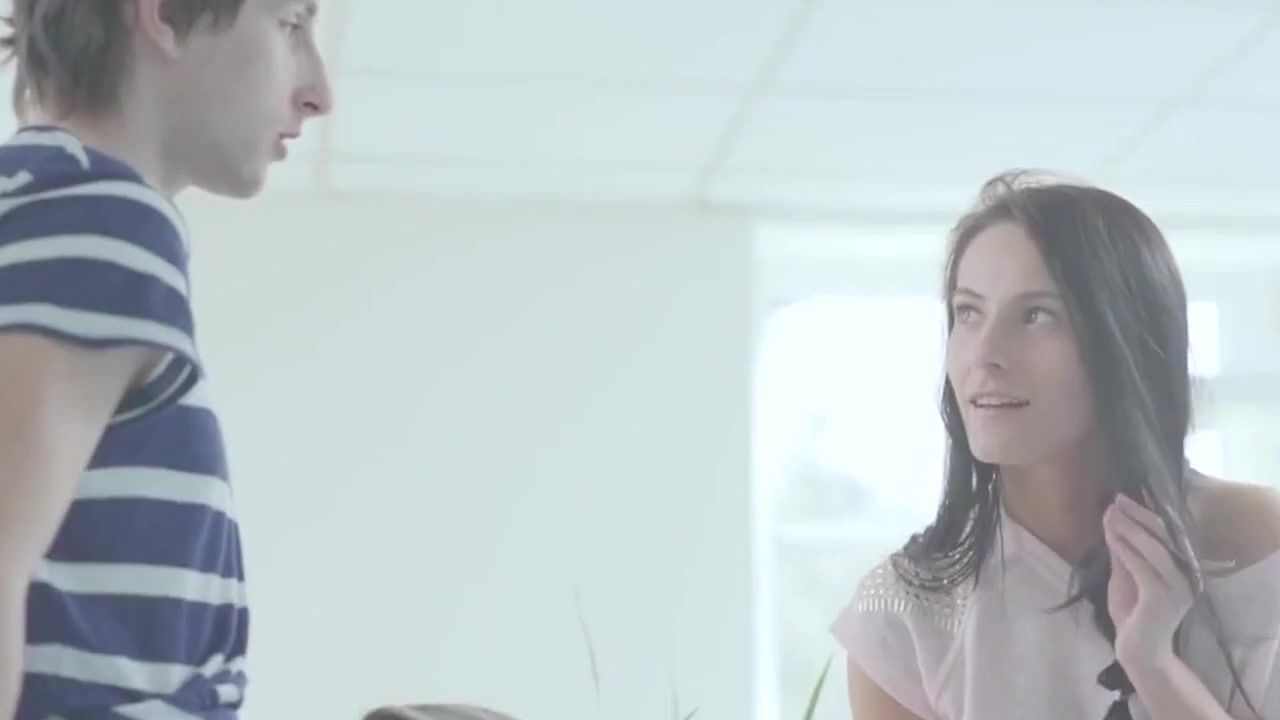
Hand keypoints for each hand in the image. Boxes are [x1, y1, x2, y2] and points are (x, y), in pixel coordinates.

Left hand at [1103, 494, 1194, 673]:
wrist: (1138, 649)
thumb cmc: (1132, 612)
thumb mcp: (1124, 575)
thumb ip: (1123, 551)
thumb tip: (1113, 519)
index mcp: (1182, 568)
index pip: (1167, 533)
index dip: (1147, 512)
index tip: (1126, 496)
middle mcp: (1187, 575)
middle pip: (1164, 536)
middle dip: (1139, 514)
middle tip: (1118, 498)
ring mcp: (1178, 587)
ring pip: (1155, 549)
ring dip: (1131, 529)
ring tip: (1111, 513)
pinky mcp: (1163, 598)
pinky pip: (1143, 568)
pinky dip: (1126, 551)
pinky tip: (1111, 538)